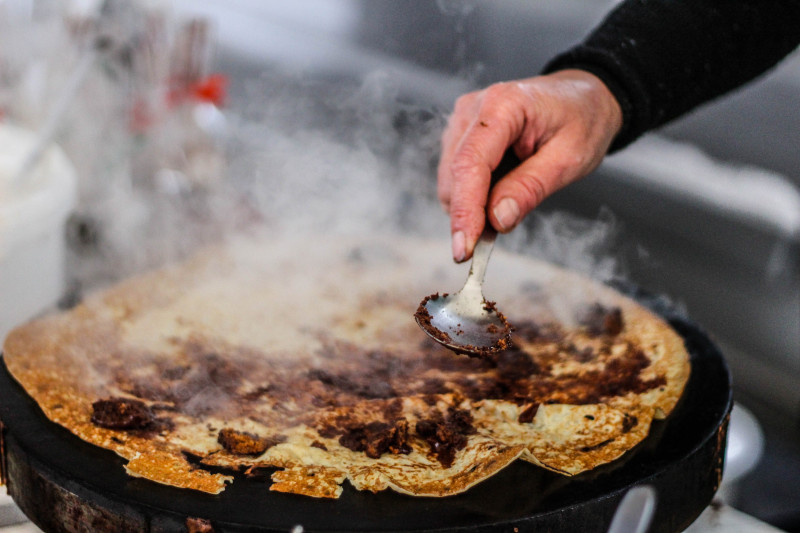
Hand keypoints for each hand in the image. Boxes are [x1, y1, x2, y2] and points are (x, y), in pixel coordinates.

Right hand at [437, 69, 622, 261]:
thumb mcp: (570, 158)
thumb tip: (497, 220)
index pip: (470, 164)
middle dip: (469, 214)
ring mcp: (463, 120)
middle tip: (493, 239)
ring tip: (510, 204)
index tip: (464, 249)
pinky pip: (456, 176)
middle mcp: (473, 109)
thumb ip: (531, 188)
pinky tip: (499, 194)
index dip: (465, 210)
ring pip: (450, 181)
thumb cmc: (583, 119)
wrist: (584, 97)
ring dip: (472, 206)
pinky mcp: (461, 134)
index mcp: (502, 105)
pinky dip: (473, 196)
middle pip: (454, 176)